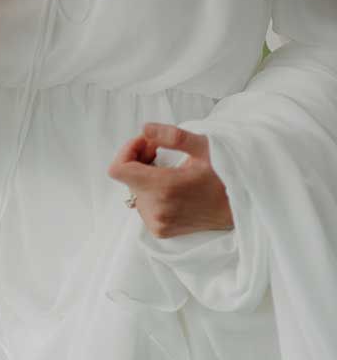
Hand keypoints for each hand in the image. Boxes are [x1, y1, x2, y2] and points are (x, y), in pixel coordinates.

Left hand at [107, 122, 233, 237]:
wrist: (240, 209)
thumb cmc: (223, 175)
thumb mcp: (204, 148)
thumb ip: (172, 136)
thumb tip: (144, 129)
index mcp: (163, 188)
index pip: (118, 170)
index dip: (127, 150)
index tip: (147, 142)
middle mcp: (156, 210)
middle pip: (126, 178)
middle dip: (138, 158)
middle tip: (160, 150)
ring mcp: (157, 223)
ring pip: (133, 191)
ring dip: (143, 175)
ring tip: (166, 167)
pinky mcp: (160, 231)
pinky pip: (142, 204)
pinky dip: (148, 190)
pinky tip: (167, 183)